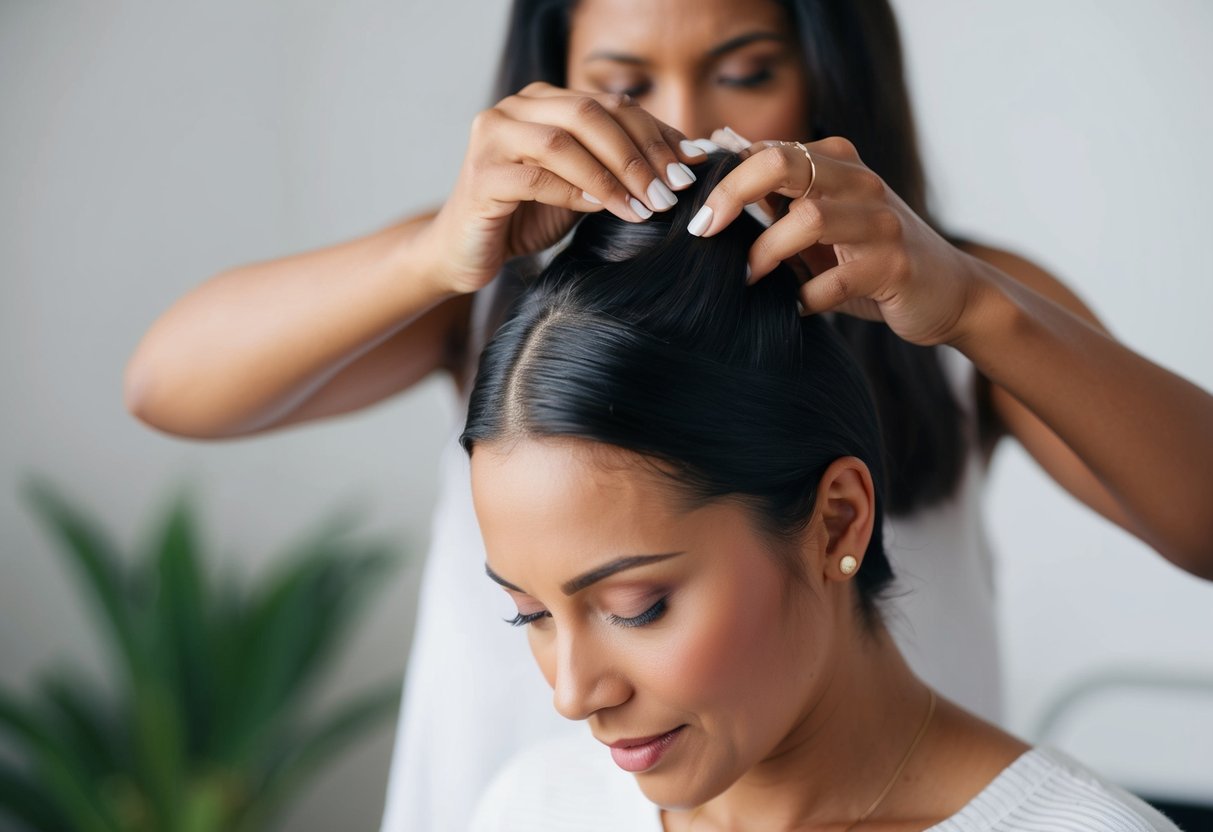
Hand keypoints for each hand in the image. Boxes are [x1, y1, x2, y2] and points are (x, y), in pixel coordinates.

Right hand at [419, 82, 709, 295]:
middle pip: (588, 114)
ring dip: (612, 176)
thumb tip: (687, 159)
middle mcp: (514, 109)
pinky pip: (538, 179)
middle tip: (670, 190)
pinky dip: (577, 194)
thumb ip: (618, 166)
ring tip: (646, 206)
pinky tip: (605, 209)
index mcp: (542, 101)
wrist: (466, 252)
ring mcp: (492, 138)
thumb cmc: (526, 217)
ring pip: (563, 142)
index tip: (690, 165)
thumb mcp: (583, 186)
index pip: (609, 104)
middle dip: (637, 153)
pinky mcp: (482, 176)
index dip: (653, 132)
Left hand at [693, 129, 979, 346]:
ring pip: (808, 218)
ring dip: (766, 252)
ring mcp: (881, 222)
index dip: (720, 175)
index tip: (690, 209)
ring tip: (747, 277)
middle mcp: (860, 182)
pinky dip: (804, 298)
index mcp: (837, 162)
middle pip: (782, 163)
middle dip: (732, 194)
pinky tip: (793, 307)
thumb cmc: (868, 260)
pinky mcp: (894, 266)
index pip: (767, 149)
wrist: (948, 293)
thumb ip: (775, 206)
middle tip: (703, 231)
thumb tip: (708, 192)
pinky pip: (835, 281)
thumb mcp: (820, 225)